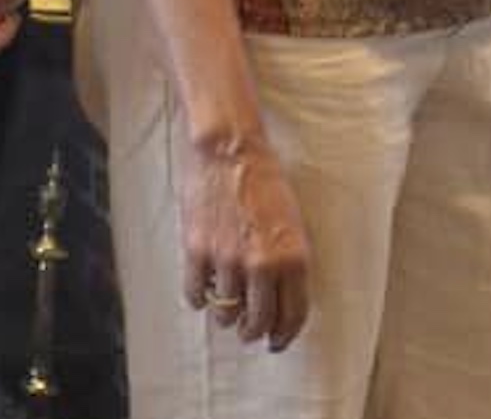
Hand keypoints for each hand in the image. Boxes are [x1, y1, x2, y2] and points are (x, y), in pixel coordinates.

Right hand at [179, 133, 310, 349]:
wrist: (229, 149)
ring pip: (226, 312)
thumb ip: (290, 262)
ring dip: (226, 316)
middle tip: (249, 332)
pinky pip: (196, 293)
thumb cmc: (263, 179)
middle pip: (259, 321)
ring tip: (225, 307)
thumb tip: (280, 297)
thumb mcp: (293, 222)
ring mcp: (228, 260)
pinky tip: (202, 291)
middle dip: (254, 332)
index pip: (293, 315)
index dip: (284, 335)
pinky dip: (199, 298)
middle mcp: (263, 265)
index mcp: (294, 258)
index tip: (276, 341)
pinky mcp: (198, 251)